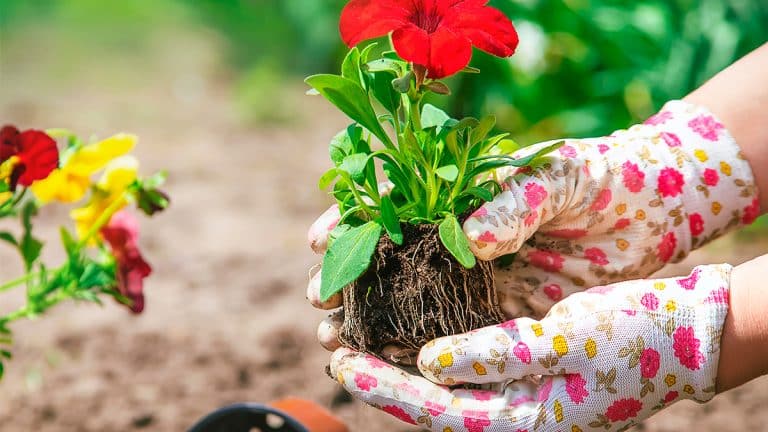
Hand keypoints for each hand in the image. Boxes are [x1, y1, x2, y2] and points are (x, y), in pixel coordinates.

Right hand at [308, 100, 757, 322]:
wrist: (656, 208)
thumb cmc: (601, 176)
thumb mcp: (556, 176)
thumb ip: (512, 202)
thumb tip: (466, 240)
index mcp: (461, 192)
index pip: (390, 203)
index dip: (350, 220)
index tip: (319, 240)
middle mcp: (461, 234)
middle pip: (388, 256)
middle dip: (347, 276)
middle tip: (319, 299)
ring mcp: (479, 273)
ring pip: (412, 297)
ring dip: (370, 316)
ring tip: (335, 337)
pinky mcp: (505, 308)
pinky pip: (455, 328)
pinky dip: (419, 344)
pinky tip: (388, 358)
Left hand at [330, 265, 734, 430]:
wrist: (683, 331)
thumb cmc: (633, 335)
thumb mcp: (566, 341)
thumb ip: (497, 356)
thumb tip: (429, 363)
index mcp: (525, 419)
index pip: (437, 410)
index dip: (385, 387)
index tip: (340, 363)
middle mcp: (515, 413)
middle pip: (431, 400)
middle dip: (381, 377)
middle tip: (335, 346)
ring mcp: (520, 394)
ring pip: (444, 383)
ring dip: (401, 360)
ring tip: (360, 333)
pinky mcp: (524, 369)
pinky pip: (467, 363)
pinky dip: (434, 346)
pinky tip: (412, 325)